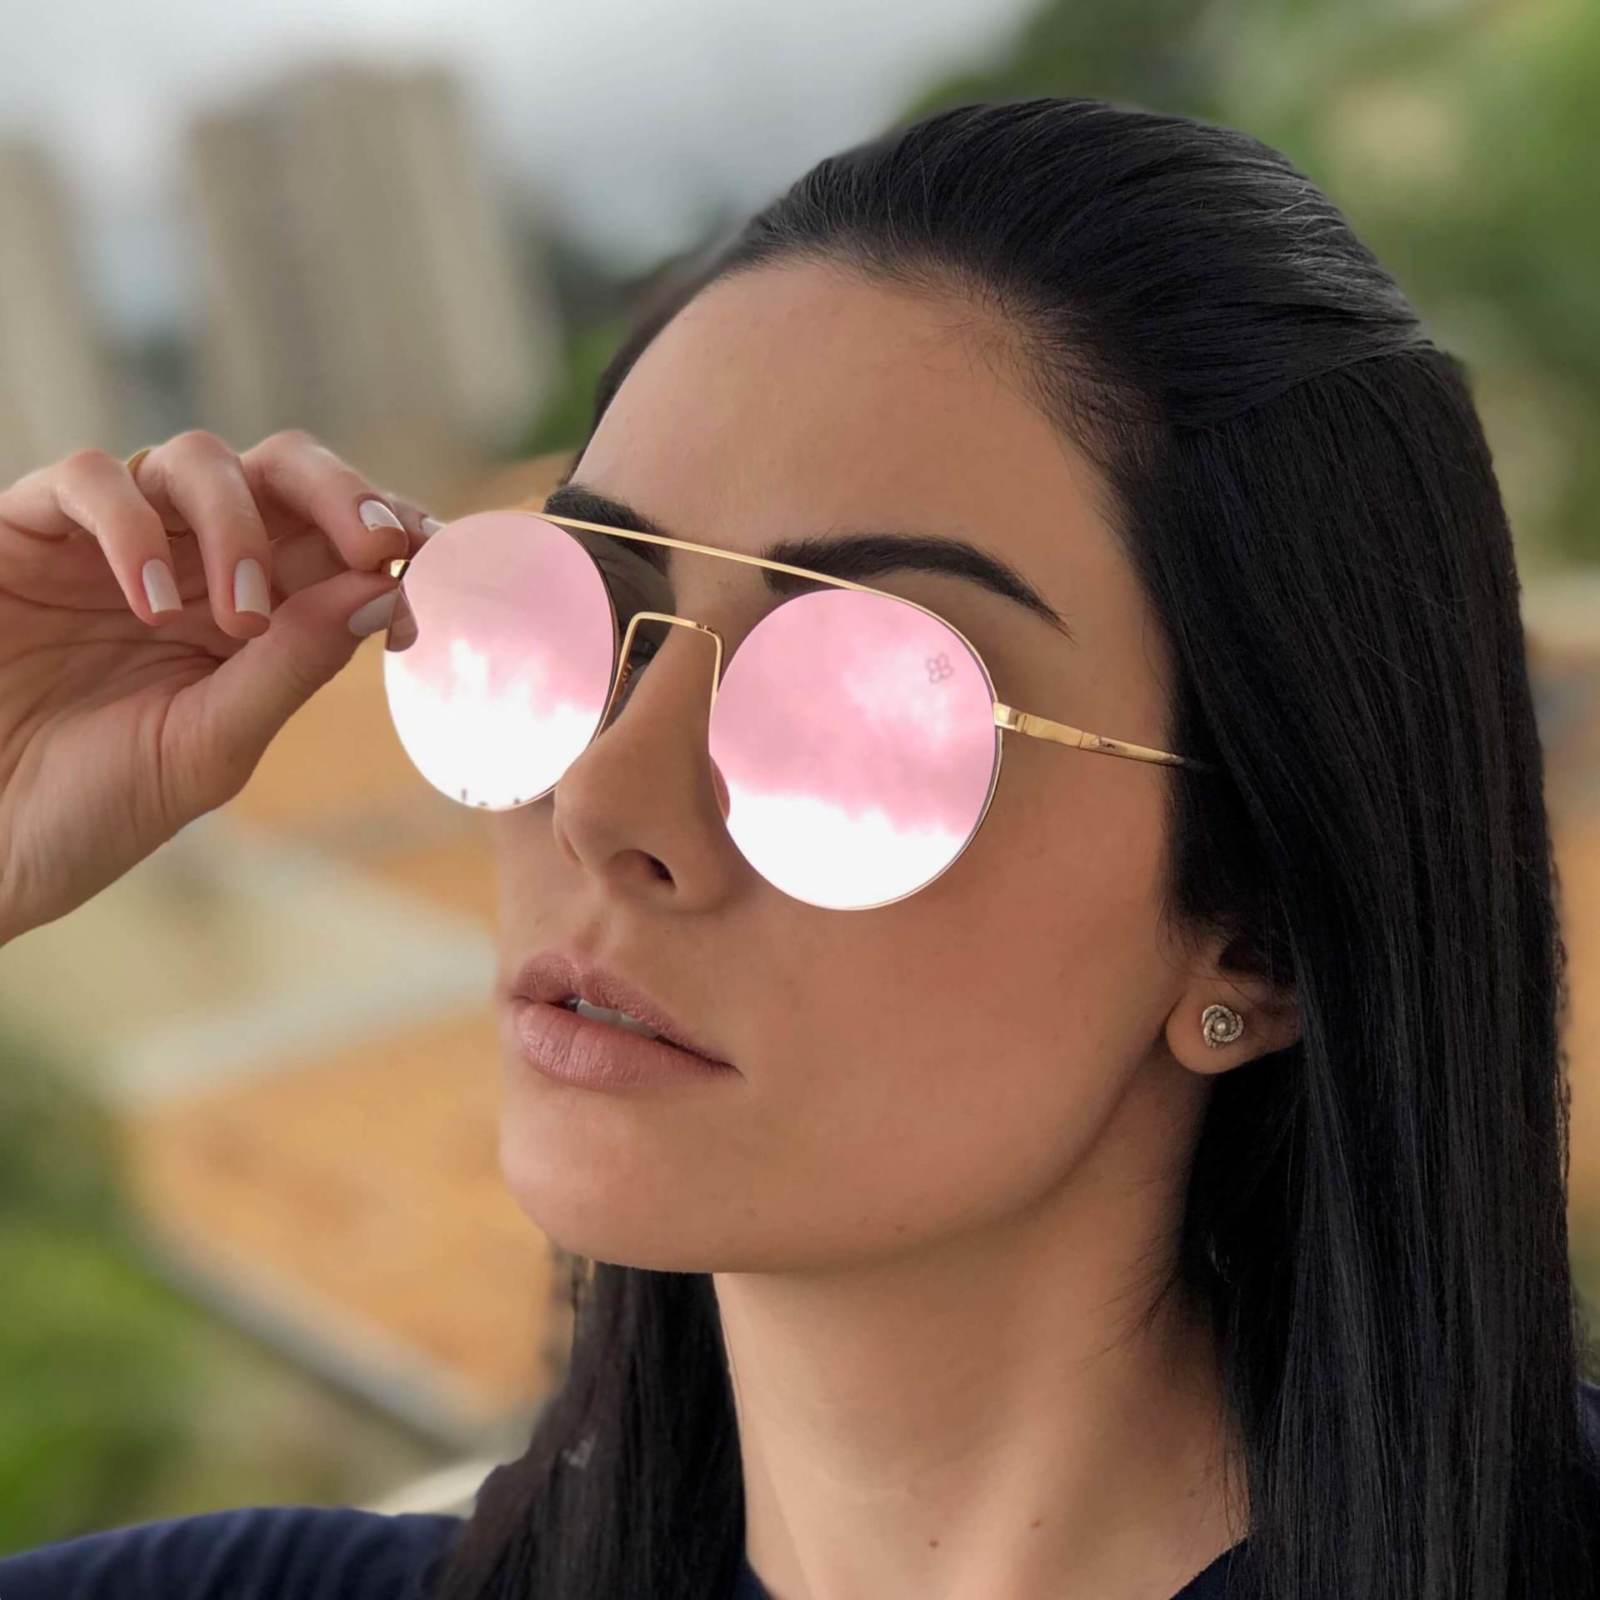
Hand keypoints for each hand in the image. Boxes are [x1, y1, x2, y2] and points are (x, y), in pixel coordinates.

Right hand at [0, 428, 432, 944]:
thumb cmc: (93, 807)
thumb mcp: (212, 745)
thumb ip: (294, 664)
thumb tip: (384, 590)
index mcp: (255, 617)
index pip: (337, 541)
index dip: (391, 534)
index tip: (434, 560)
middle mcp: (195, 564)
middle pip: (283, 472)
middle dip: (342, 492)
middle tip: (378, 543)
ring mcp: (116, 542)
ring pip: (199, 459)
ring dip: (241, 525)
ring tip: (238, 618)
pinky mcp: (30, 530)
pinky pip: (93, 479)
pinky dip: (134, 526)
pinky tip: (151, 602)